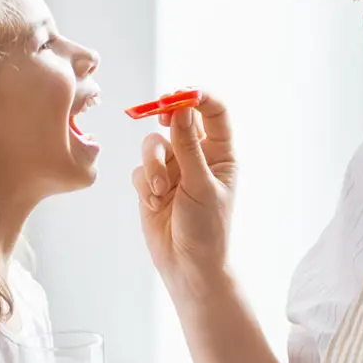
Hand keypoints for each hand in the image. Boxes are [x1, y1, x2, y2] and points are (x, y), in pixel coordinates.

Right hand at [131, 90, 236, 291]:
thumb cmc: (207, 229)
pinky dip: (144, 183)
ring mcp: (174, 169)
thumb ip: (188, 147)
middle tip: (159, 115)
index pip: (214, 112)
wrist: (188, 267)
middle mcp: (198, 156)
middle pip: (179, 119)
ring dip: (153, 165)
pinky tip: (154, 204)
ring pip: (154, 144)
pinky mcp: (152, 183)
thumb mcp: (200, 185)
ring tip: (160, 191)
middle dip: (166, 117)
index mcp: (222, 153)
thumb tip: (181, 111)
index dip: (198, 98)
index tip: (179, 95)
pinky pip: (140, 168)